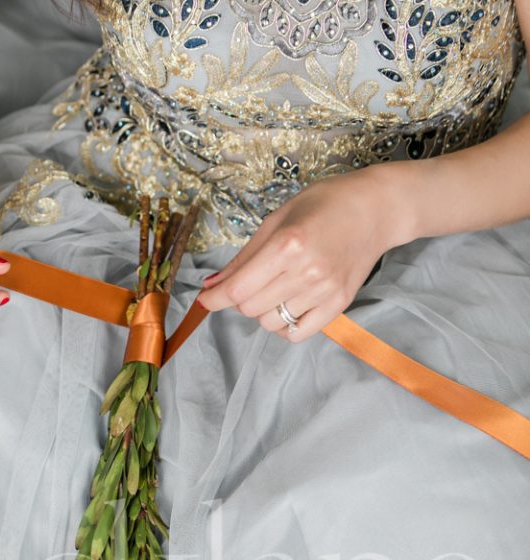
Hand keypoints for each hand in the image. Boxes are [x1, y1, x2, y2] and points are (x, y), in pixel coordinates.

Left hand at [197, 169, 393, 341]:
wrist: (375, 209)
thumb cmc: (324, 205)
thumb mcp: (277, 219)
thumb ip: (244, 257)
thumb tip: (213, 286)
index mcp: (287, 246)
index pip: (238, 289)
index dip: (214, 299)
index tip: (204, 300)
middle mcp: (306, 273)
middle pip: (250, 309)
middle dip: (240, 300)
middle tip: (250, 282)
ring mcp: (324, 292)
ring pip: (271, 323)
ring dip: (263, 311)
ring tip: (275, 289)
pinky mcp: (339, 304)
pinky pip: (297, 333)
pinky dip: (285, 325)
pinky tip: (288, 306)